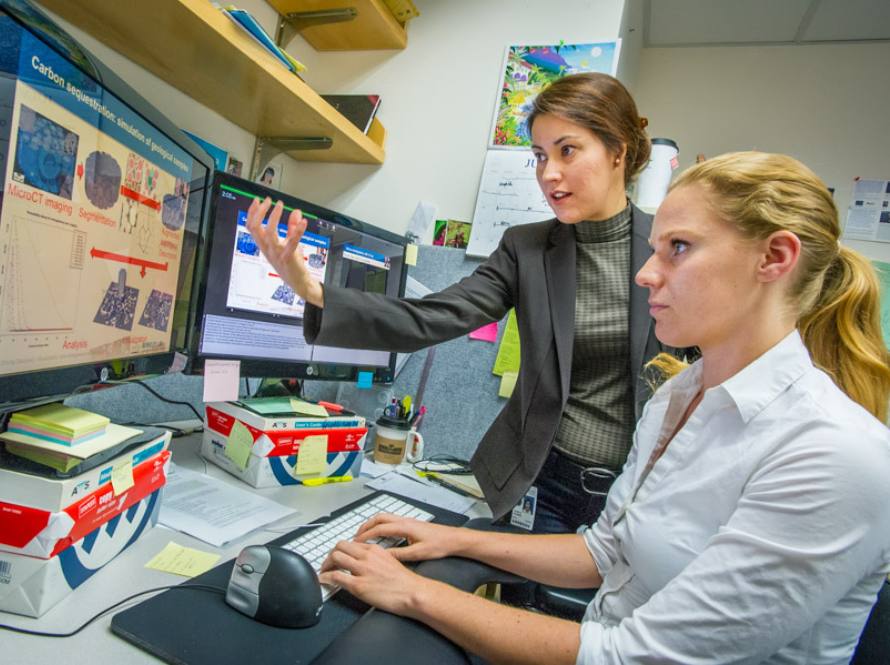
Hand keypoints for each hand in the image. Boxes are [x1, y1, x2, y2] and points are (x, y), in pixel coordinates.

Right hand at [244, 197, 323, 306]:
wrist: (299, 282)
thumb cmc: (292, 264)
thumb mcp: (290, 243)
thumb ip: (292, 227)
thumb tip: (296, 212)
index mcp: (264, 245)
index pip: (251, 227)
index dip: (252, 213)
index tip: (258, 201)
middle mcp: (267, 249)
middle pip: (255, 228)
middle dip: (260, 211)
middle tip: (268, 200)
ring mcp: (276, 253)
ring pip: (269, 233)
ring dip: (273, 217)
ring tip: (279, 205)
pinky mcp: (288, 258)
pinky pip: (291, 243)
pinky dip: (297, 231)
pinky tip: (303, 221)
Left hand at [317, 540, 436, 614]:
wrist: (412, 592)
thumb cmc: (404, 581)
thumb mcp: (389, 561)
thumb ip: (375, 558)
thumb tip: (363, 562)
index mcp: (374, 549)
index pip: (351, 543)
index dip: (341, 550)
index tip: (338, 557)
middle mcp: (367, 556)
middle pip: (340, 546)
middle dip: (330, 555)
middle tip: (328, 563)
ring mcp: (362, 570)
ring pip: (335, 557)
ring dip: (326, 565)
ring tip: (324, 571)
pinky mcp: (359, 585)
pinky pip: (336, 576)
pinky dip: (326, 577)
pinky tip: (324, 580)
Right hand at [353, 513, 463, 561]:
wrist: (453, 538)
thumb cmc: (438, 546)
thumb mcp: (417, 553)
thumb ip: (398, 554)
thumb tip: (381, 556)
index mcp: (403, 527)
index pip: (379, 528)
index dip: (365, 536)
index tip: (355, 543)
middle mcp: (403, 520)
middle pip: (379, 518)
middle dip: (365, 526)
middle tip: (355, 538)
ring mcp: (407, 520)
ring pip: (384, 517)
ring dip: (372, 524)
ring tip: (364, 536)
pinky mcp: (411, 523)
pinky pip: (390, 520)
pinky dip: (380, 525)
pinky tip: (380, 535)